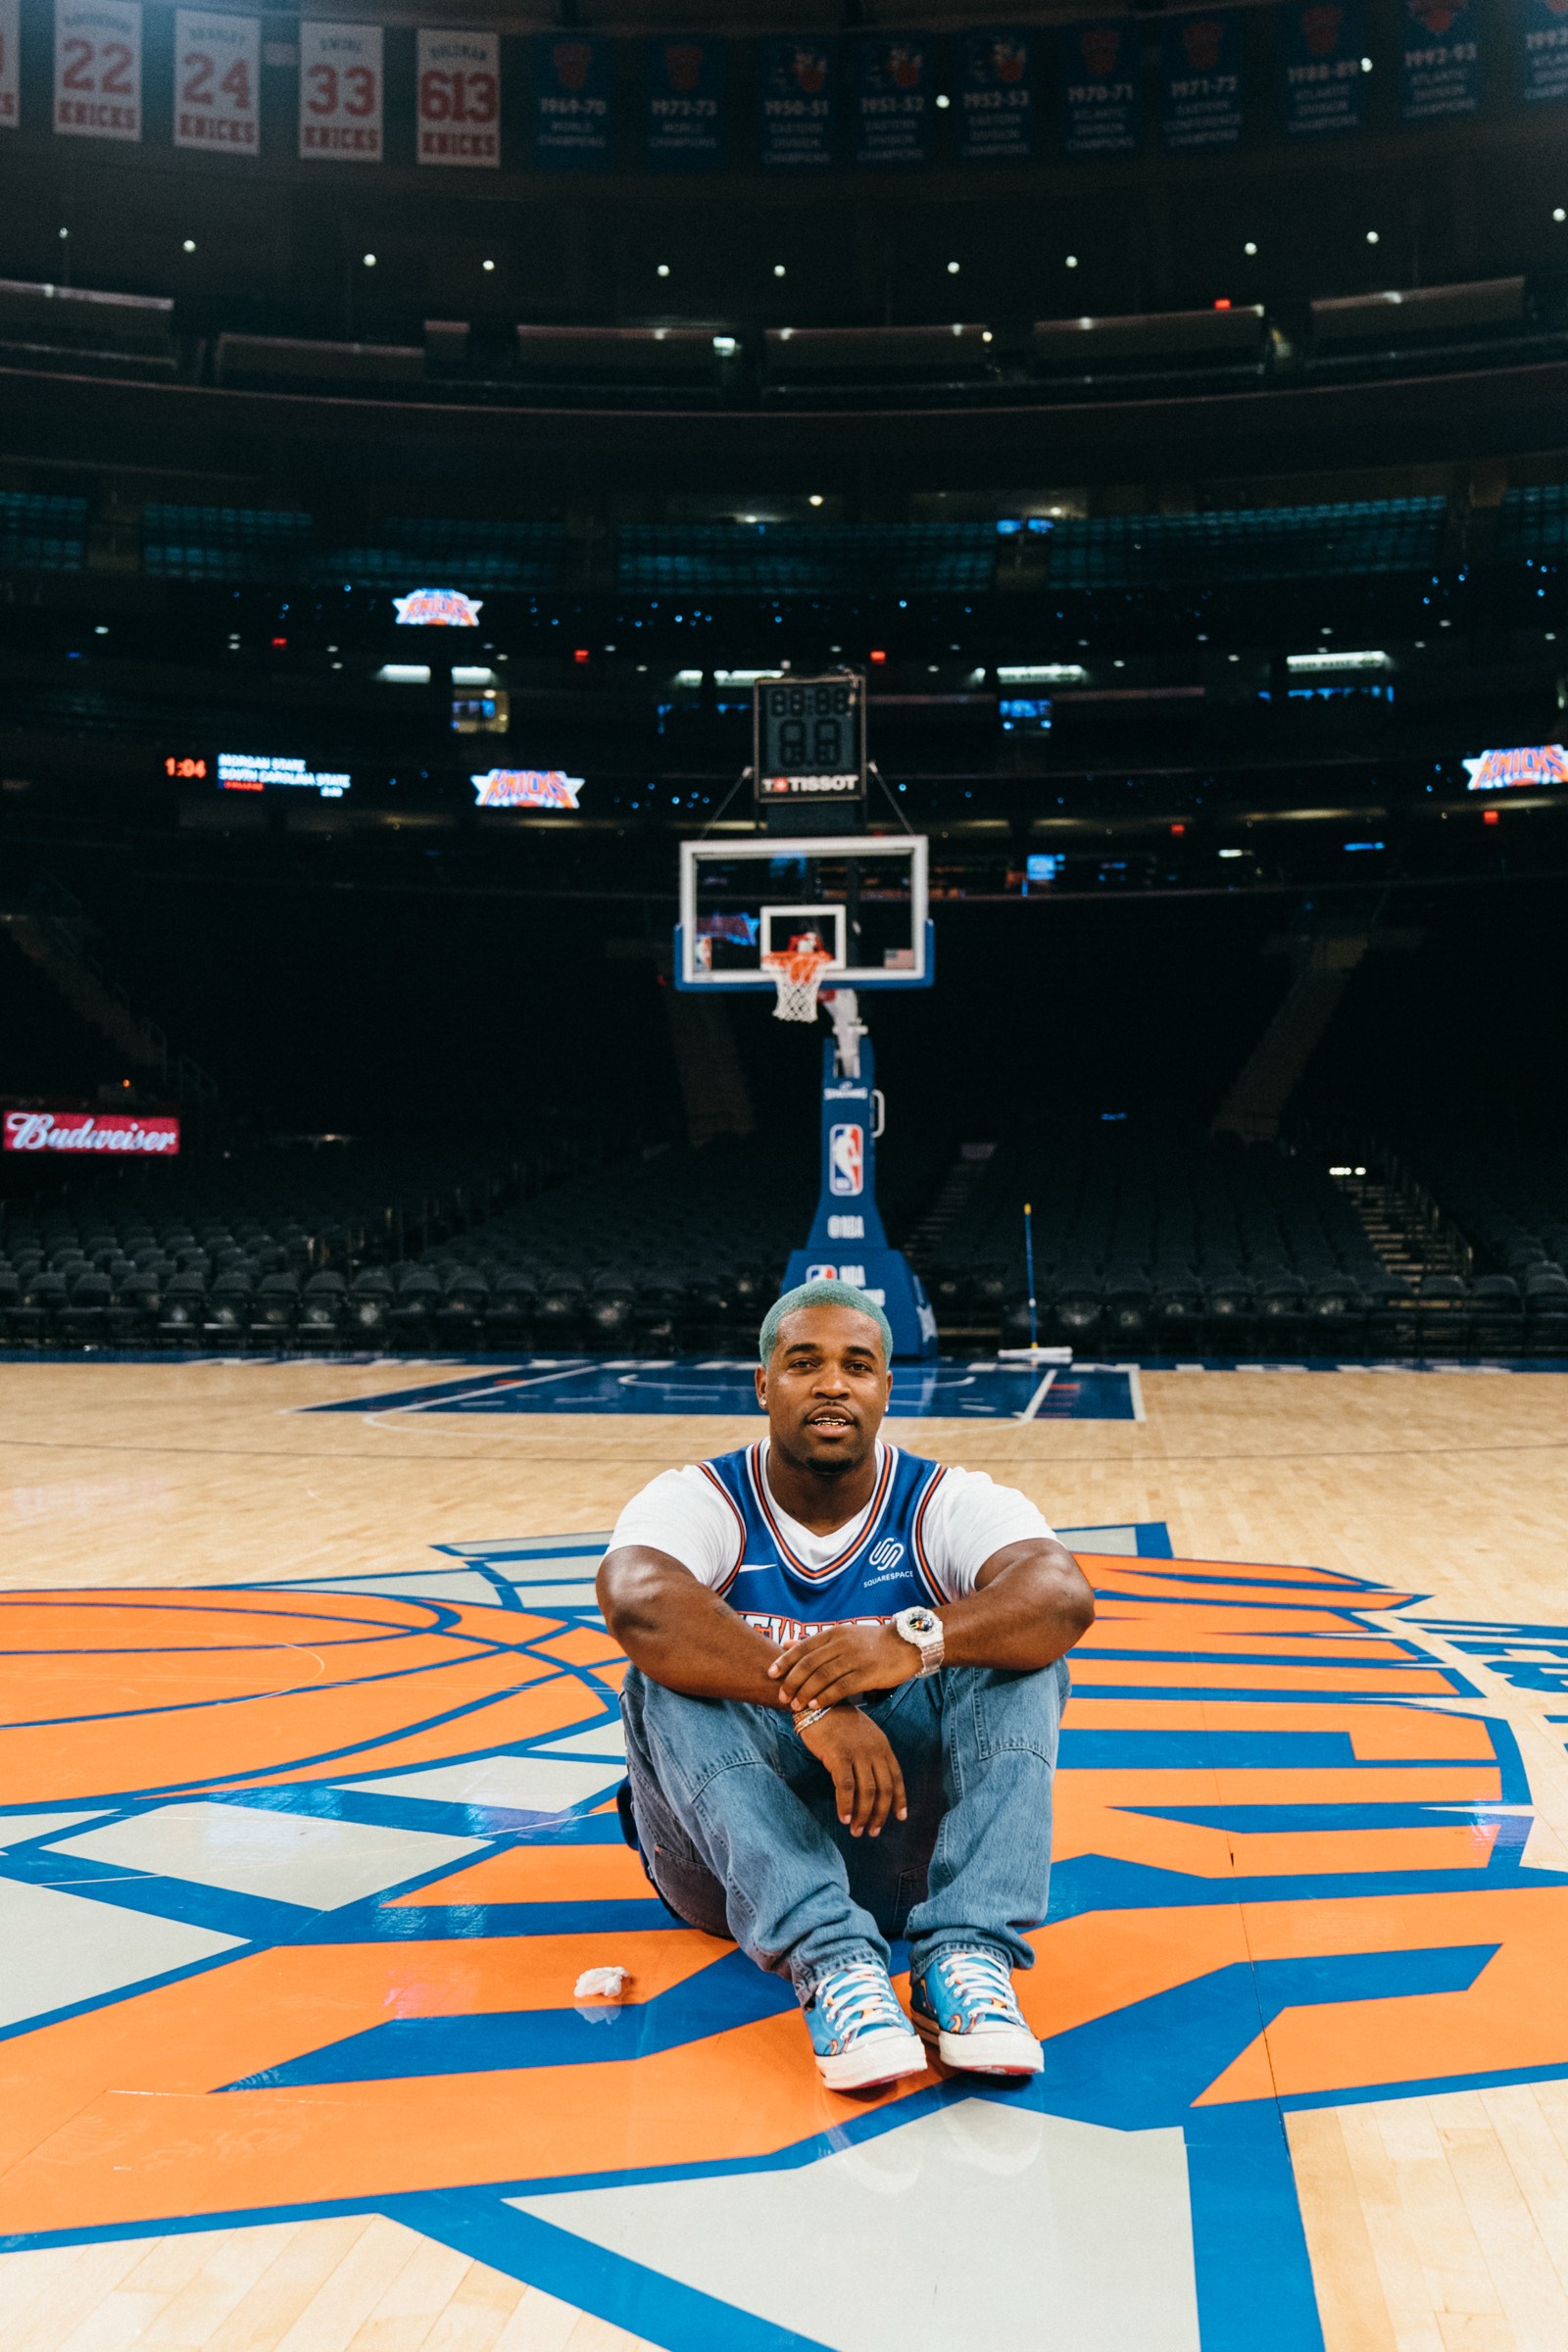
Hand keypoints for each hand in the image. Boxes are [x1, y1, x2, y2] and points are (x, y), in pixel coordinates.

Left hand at [769, 1622, 916, 1711]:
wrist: (906, 1644)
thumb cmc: (872, 1643)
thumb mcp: (843, 1635)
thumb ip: (815, 1642)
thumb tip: (786, 1644)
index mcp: (835, 1633)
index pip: (804, 1646)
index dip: (785, 1661)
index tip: (770, 1673)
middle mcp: (842, 1644)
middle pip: (809, 1663)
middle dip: (792, 1680)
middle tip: (781, 1695)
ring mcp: (854, 1658)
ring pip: (822, 1676)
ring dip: (805, 1692)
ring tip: (794, 1705)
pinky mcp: (866, 1674)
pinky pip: (840, 1687)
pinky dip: (825, 1696)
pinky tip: (815, 1705)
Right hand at [797, 1707, 907, 1836]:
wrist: (818, 1703)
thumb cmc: (837, 1722)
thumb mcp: (863, 1735)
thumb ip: (870, 1756)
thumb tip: (872, 1785)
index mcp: (882, 1745)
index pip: (896, 1777)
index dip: (899, 1799)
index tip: (900, 1818)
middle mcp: (874, 1749)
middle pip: (884, 1788)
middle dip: (880, 1814)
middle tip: (873, 1832)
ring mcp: (857, 1752)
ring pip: (866, 1791)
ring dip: (863, 1815)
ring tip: (857, 1831)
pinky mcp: (838, 1755)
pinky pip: (846, 1786)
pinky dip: (846, 1805)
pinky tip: (844, 1818)